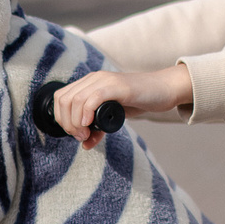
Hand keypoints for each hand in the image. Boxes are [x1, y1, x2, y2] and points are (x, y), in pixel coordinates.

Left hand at [52, 66, 190, 148]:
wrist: (163, 90)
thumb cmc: (139, 101)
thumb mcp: (113, 116)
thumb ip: (98, 127)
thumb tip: (85, 144)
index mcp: (89, 83)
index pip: (61, 98)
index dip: (62, 118)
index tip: (75, 134)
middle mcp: (94, 78)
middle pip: (64, 100)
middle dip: (68, 123)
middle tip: (81, 136)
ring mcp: (105, 80)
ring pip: (76, 100)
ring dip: (77, 122)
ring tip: (87, 134)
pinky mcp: (117, 86)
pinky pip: (93, 98)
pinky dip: (87, 113)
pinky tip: (91, 124)